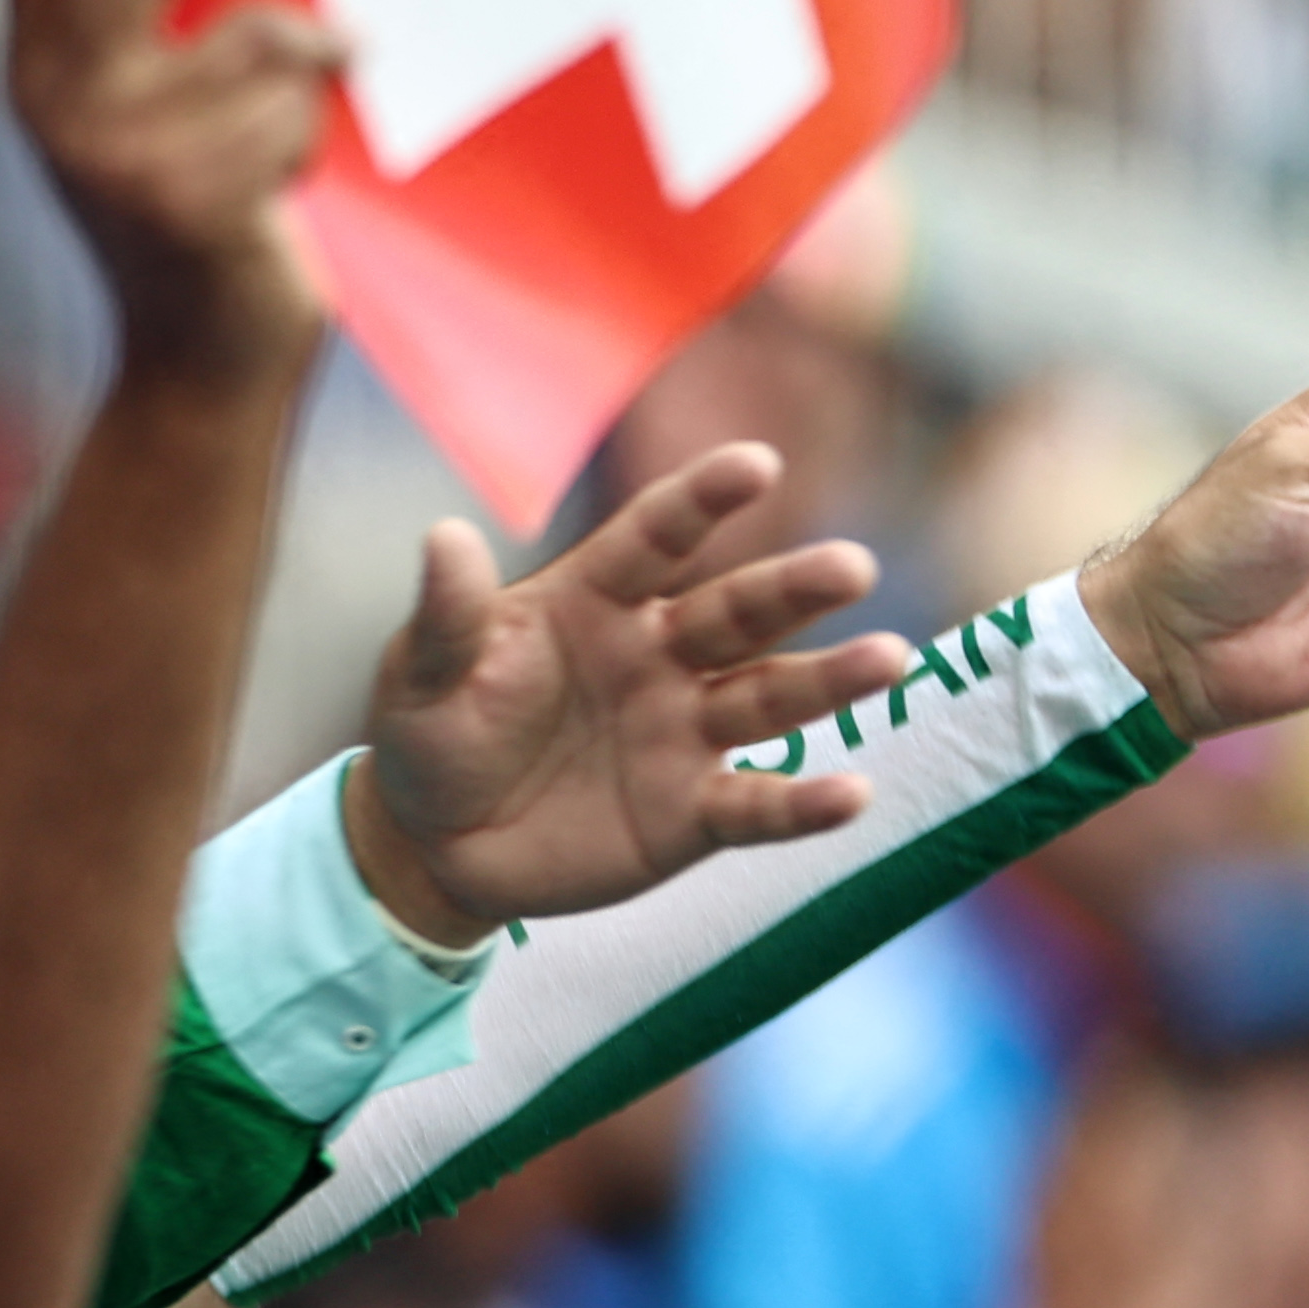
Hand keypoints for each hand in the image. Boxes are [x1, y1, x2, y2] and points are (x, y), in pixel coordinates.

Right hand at [6, 0, 336, 386]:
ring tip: (320, 82)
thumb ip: (153, 9)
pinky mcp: (190, 208)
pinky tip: (299, 173)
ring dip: (309, 51)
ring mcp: (119, 161)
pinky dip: (317, 130)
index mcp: (41, 65)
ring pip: (248, 36)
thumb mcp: (145, 101)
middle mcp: (60, 106)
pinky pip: (290, 112)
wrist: (200, 365)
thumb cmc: (199, 205)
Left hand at [344, 443, 915, 937]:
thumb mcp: (421, 676)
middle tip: (853, 566)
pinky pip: (757, 804)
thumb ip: (448, 616)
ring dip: (830, 678)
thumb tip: (445, 536)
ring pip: (770, 695)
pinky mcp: (694, 811)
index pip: (657, 538)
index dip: (704, 500)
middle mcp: (660, 655)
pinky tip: (852, 795)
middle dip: (797, 589)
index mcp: (596, 601)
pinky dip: (804, 803)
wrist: (438, 844)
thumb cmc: (435, 735)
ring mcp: (685, 731)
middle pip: (739, 612)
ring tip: (887, 660)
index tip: (757, 464)